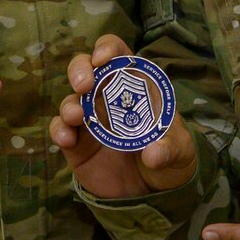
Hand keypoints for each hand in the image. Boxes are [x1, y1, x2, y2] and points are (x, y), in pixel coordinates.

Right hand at [50, 33, 198, 199]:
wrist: (154, 191)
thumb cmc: (169, 156)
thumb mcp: (180, 151)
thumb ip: (169, 149)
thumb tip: (153, 154)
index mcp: (134, 86)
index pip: (118, 54)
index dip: (108, 49)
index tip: (102, 58)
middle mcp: (107, 97)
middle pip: (86, 68)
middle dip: (80, 69)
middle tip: (84, 84)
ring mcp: (90, 119)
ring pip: (71, 99)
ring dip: (70, 104)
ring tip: (76, 117)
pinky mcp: (77, 144)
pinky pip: (61, 129)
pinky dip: (59, 130)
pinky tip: (66, 139)